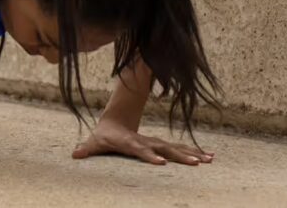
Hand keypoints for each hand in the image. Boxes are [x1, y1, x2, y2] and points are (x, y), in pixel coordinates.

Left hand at [72, 117, 213, 165]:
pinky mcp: (162, 145)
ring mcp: (155, 142)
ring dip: (193, 154)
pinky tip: (211, 157)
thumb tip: (75, 154)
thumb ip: (86, 148)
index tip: (161, 162)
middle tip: (196, 163)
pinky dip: (195, 152)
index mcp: (130, 142)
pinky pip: (180, 148)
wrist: (115, 122)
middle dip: (180, 156)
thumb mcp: (94, 142)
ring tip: (209, 160)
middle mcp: (146, 141)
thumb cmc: (104, 136)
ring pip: (176, 148)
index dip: (149, 155)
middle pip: (164, 149)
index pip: (140, 149)